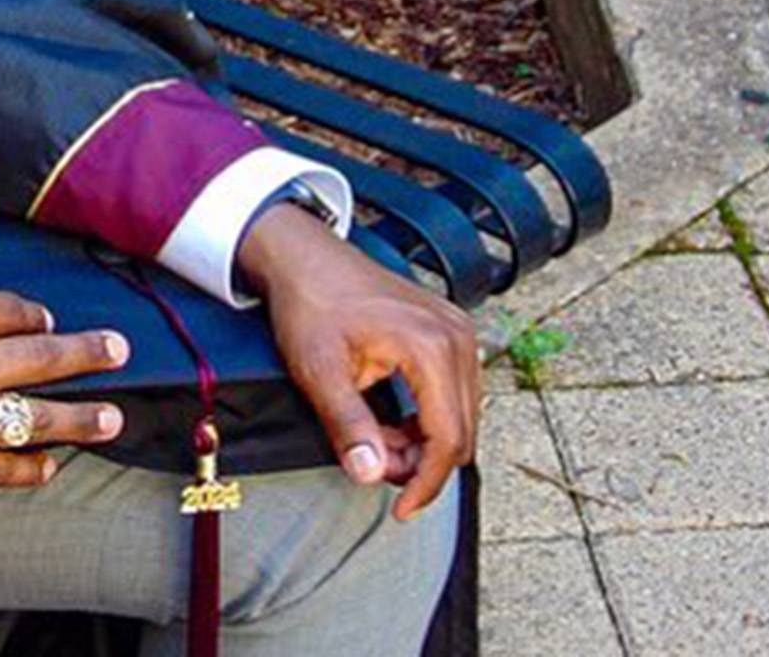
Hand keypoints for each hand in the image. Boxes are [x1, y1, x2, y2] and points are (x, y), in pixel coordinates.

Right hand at [0, 281, 131, 492]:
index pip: (10, 311)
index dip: (34, 314)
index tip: (46, 319)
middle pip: (44, 356)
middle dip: (88, 352)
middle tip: (120, 350)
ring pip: (39, 417)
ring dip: (82, 417)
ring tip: (112, 418)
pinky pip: (3, 469)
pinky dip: (31, 469)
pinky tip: (51, 467)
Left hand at [238, 201, 482, 521]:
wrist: (306, 259)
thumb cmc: (311, 304)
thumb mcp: (320, 371)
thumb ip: (349, 426)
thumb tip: (372, 475)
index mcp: (432, 346)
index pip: (449, 438)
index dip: (426, 483)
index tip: (401, 509)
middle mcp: (457, 337)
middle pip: (462, 432)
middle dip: (422, 464)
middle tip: (375, 467)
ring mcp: (458, 333)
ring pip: (462, 417)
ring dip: (425, 443)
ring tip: (377, 442)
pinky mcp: (450, 334)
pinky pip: (456, 394)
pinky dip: (428, 419)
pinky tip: (393, 423)